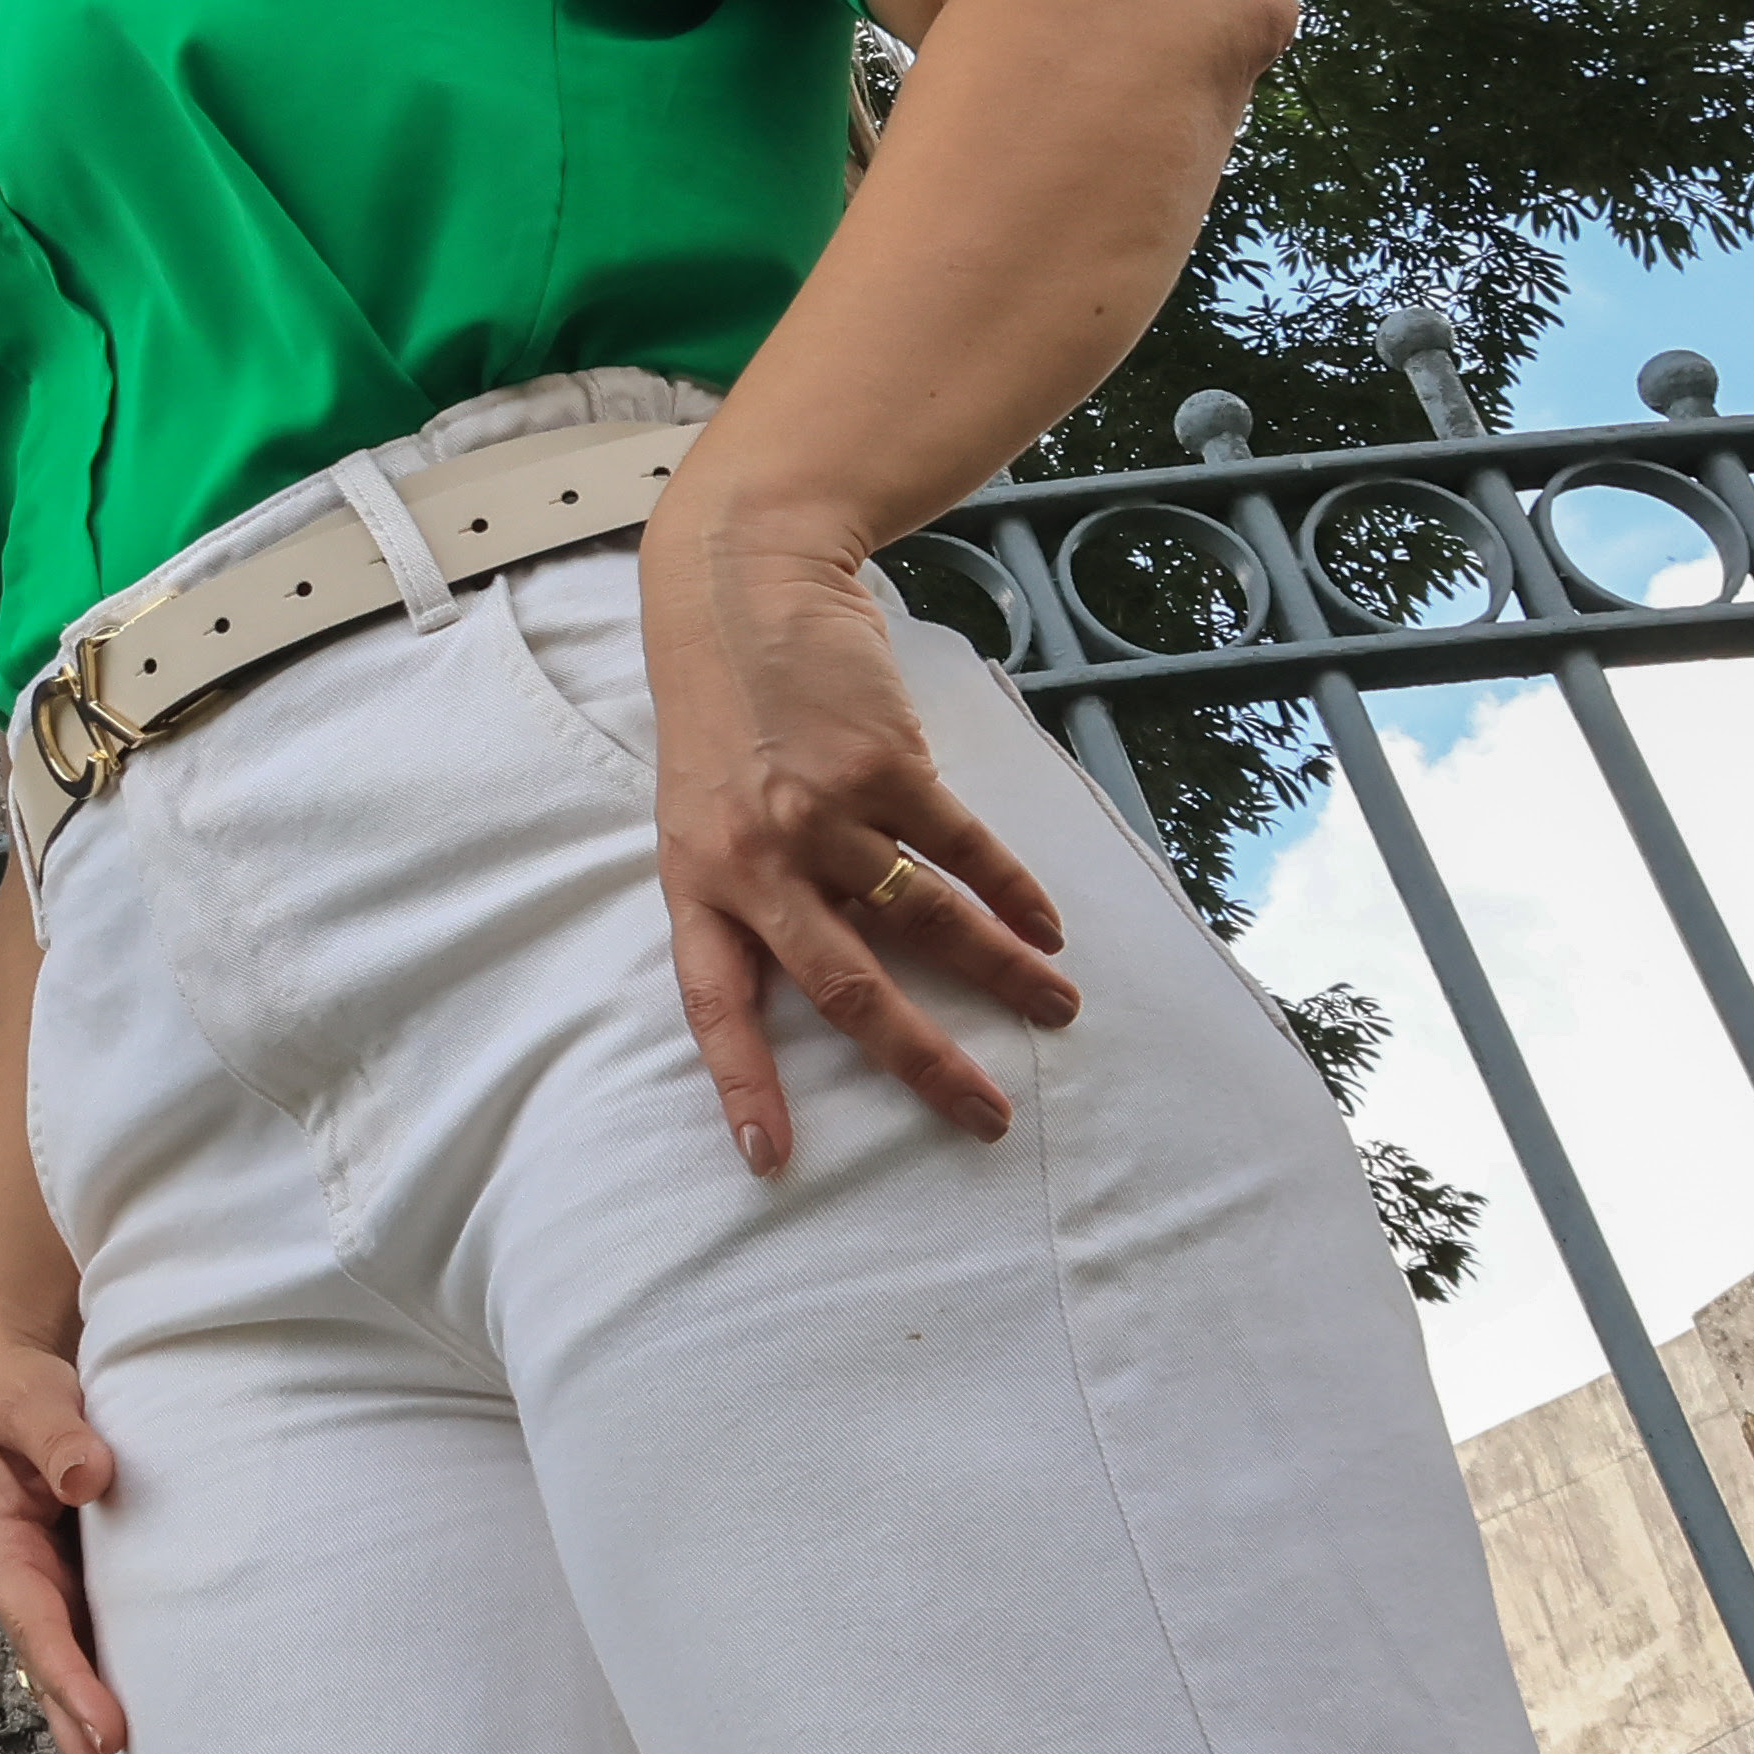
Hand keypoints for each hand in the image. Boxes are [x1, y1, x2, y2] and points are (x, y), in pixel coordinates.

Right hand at [0, 1296, 131, 1753]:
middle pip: (54, 1682)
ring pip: (76, 1686)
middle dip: (85, 1752)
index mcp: (3, 1549)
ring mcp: (57, 1598)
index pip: (38, 1625)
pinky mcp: (89, 1596)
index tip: (114, 1732)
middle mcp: (27, 1587)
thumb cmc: (17, 1393)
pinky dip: (123, 1714)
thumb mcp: (28, 1400)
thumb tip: (88, 1473)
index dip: (73, 1681)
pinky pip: (104, 1661)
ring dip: (102, 1753)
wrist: (10, 1384)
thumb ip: (54, 1432)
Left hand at [637, 489, 1075, 1174]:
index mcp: (696, 884)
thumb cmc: (720, 720)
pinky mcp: (883, 763)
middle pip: (844, 989)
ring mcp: (819, 810)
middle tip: (986, 1118)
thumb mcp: (703, 818)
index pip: (713, 1007)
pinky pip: (962, 850)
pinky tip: (1048, 930)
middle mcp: (753, 860)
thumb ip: (754, 897)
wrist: (735, 593)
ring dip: (1001, 975)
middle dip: (921, 1065)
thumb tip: (831, 984)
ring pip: (925, 922)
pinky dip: (1014, 895)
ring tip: (1057, 1009)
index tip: (771, 1161)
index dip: (744, 1085)